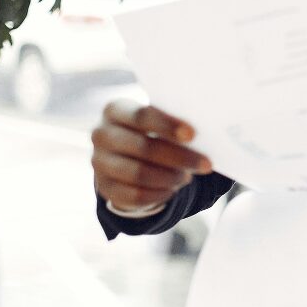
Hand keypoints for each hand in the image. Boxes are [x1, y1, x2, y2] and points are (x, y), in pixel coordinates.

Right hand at [90, 99, 211, 211]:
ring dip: (170, 177)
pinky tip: (173, 188)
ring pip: (139, 173)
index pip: (141, 116)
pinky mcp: (104, 187)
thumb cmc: (151, 131)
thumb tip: (206, 134)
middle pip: (143, 147)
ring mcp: (99, 163)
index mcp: (115, 110)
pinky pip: (135, 195)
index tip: (192, 135)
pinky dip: (159, 193)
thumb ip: (174, 124)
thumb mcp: (158, 121)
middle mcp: (102, 135)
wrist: (125, 154)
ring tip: (187, 176)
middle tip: (206, 164)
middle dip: (179, 157)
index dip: (168, 126)